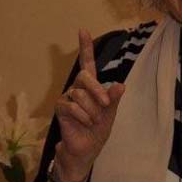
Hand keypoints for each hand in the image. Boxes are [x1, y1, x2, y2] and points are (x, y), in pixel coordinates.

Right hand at [54, 29, 124, 178]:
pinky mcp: (60, 109)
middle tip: (106, 104)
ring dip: (92, 110)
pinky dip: (83, 116)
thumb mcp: (110, 115)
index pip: (87, 64)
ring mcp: (68, 98)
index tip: (83, 30)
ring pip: (80, 94)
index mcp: (91, 88)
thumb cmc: (96, 133)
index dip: (85, 47)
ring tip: (94, 121)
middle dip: (97, 89)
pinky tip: (86, 123)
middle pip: (84, 76)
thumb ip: (113, 100)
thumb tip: (121, 84)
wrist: (85, 151)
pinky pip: (72, 105)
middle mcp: (78, 89)